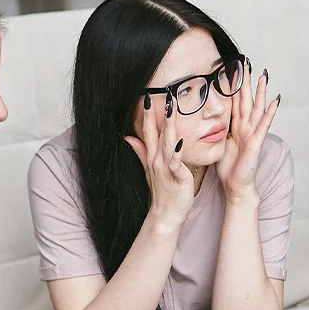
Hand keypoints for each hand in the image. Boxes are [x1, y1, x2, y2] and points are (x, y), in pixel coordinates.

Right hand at [125, 92, 193, 228]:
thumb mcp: (149, 169)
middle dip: (159, 114)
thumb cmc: (162, 192)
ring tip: (172, 109)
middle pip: (157, 133)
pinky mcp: (177, 177)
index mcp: (152, 156)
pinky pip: (176, 163)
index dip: (147, 114)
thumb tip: (127, 136)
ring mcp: (166, 168)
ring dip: (169, 126)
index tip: (148, 96)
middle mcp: (157, 160)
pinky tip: (181, 142)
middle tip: (163, 94)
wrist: (165, 216)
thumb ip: (140, 151)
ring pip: (167, 143)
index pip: (148, 131)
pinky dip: (177, 154)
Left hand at [216, 59, 279, 201]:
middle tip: (247, 62)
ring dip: (260, 91)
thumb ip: (215, 131)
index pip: (234, 102)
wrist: (236, 186)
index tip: (232, 68)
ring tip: (264, 75)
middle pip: (246, 100)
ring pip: (256, 108)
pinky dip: (269, 113)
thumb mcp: (218, 144)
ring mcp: (252, 134)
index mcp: (235, 127)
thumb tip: (205, 121)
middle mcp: (245, 127)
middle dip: (246, 81)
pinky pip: (263, 125)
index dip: (233, 85)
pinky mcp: (256, 143)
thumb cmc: (228, 169)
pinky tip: (275, 101)